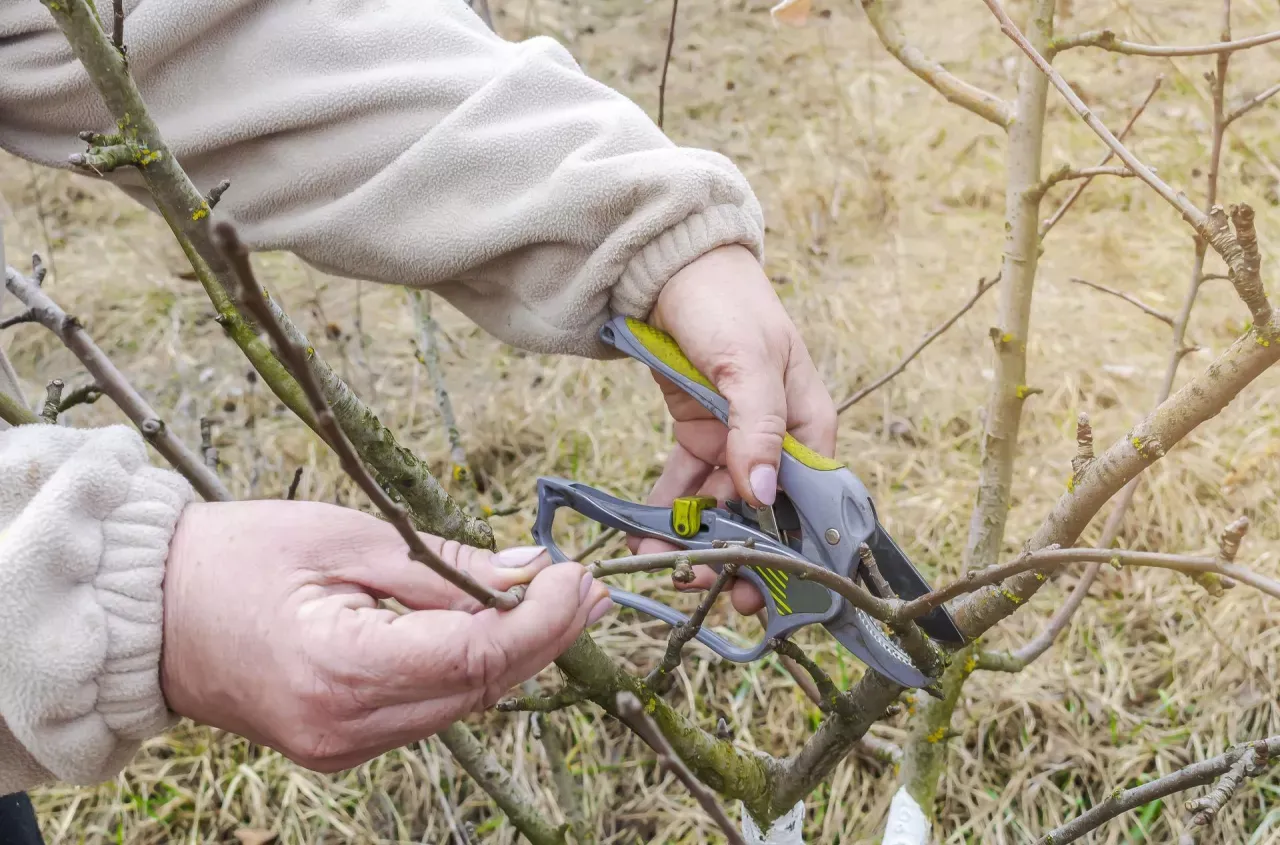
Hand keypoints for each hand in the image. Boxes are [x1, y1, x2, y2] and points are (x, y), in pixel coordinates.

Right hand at [160, 500, 610, 771]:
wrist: (147, 611)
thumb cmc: (234, 557)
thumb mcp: (346, 538)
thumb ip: (443, 567)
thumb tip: (527, 573)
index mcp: (341, 670)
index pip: (476, 658)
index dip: (542, 621)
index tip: (578, 578)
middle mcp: (346, 729)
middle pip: (480, 690)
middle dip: (545, 638)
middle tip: (590, 589)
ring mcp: (342, 748)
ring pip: (461, 704)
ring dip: (515, 654)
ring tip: (561, 602)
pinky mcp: (340, 744)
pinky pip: (427, 708)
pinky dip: (468, 669)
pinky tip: (499, 628)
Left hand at [637, 244, 837, 614]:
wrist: (671, 268)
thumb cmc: (727, 306)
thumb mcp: (748, 362)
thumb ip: (758, 428)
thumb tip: (762, 492)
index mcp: (809, 426)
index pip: (812, 502)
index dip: (794, 550)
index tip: (769, 589)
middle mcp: (776, 442)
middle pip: (764, 515)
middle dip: (739, 557)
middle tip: (711, 590)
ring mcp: (734, 442)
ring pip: (720, 509)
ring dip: (696, 542)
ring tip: (665, 569)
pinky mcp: (696, 437)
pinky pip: (684, 487)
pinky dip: (666, 514)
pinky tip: (643, 539)